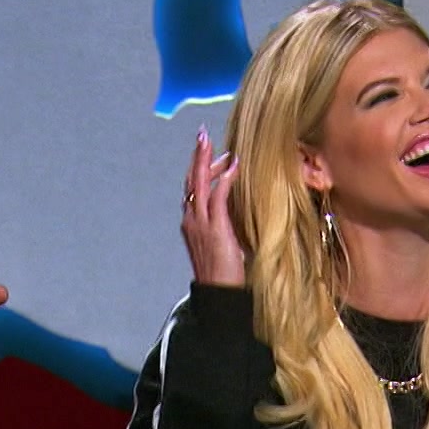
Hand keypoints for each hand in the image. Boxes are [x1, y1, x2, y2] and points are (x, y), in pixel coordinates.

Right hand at [182, 126, 243, 286]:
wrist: (218, 292)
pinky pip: (217, 196)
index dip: (198, 169)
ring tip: (211, 142)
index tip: (207, 152)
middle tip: (202, 135)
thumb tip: (237, 210)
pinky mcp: (215, 227)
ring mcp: (200, 223)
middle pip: (190, 180)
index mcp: (191, 223)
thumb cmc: (223, 273)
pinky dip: (224, 178)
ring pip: (198, 183)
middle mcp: (191, 220)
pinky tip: (232, 165)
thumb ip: (225, 224)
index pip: (192, 189)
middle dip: (196, 156)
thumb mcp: (223, 243)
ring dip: (206, 160)